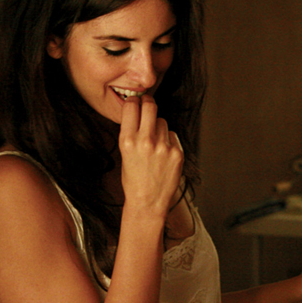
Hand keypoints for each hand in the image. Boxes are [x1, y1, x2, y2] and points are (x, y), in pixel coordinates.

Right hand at [118, 95, 182, 215]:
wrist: (147, 201)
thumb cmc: (134, 178)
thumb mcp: (124, 153)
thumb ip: (132, 131)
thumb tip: (139, 109)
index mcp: (127, 140)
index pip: (131, 106)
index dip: (134, 101)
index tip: (136, 101)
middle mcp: (145, 141)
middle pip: (151, 105)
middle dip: (149, 102)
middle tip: (148, 104)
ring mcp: (163, 147)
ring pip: (162, 121)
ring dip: (159, 126)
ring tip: (154, 144)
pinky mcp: (177, 153)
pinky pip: (173, 135)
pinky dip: (169, 141)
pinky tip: (163, 155)